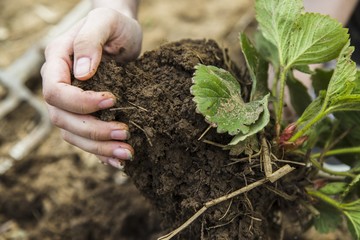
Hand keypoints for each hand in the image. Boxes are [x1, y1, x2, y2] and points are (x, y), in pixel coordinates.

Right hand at [41, 7, 141, 168]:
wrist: (123, 33)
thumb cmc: (114, 24)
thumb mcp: (105, 22)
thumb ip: (90, 41)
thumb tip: (82, 73)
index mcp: (57, 62)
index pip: (56, 92)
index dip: (80, 102)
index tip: (112, 100)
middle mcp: (60, 85)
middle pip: (63, 118)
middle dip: (93, 130)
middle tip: (124, 134)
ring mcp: (72, 102)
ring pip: (73, 134)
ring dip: (99, 147)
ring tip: (127, 153)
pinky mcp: (87, 113)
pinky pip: (86, 138)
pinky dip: (100, 151)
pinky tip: (118, 160)